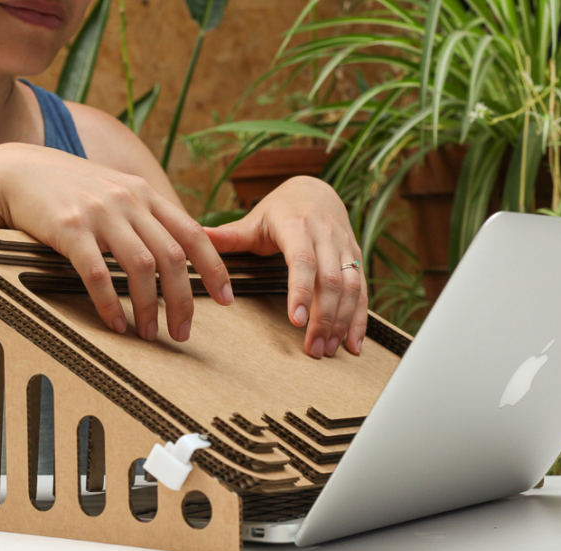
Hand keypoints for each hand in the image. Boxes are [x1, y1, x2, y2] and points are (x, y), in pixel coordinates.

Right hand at [0, 144, 233, 340]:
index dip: (215, 268)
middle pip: (172, 257)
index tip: (228, 299)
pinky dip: (110, 302)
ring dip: (150, 306)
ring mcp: (99, 213)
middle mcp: (128, 200)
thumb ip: (143, 217)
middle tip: (183, 333)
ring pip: (142, 267)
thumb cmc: (68, 191)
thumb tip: (176, 256)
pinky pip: (97, 273)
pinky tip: (115, 323)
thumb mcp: (113, 193)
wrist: (14, 171)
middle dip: (183, 300)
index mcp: (144, 194)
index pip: (193, 233)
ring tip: (150, 334)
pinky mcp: (68, 228)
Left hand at [205, 176, 366, 358]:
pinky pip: (363, 290)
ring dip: (342, 322)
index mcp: (297, 226)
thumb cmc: (280, 210)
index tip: (296, 321)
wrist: (315, 189)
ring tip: (329, 350)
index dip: (301, 291)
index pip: (302, 261)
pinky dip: (360, 319)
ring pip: (352, 287)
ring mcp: (345, 247)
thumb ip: (229, 235)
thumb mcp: (254, 219)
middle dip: (324, 317)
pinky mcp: (357, 258)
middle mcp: (326, 236)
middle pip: (331, 280)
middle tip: (313, 349)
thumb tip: (197, 236)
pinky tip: (353, 344)